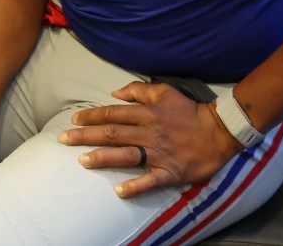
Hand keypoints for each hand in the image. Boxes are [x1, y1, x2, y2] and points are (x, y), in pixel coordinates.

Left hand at [58, 81, 240, 198]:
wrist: (219, 131)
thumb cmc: (189, 111)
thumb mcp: (165, 91)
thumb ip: (139, 90)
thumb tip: (114, 92)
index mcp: (148, 113)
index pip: (113, 114)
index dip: (92, 116)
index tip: (74, 119)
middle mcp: (150, 132)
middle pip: (113, 133)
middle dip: (86, 135)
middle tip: (64, 139)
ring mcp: (159, 153)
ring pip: (126, 155)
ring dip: (103, 157)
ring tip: (82, 160)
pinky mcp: (170, 171)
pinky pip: (150, 180)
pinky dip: (135, 186)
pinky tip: (119, 191)